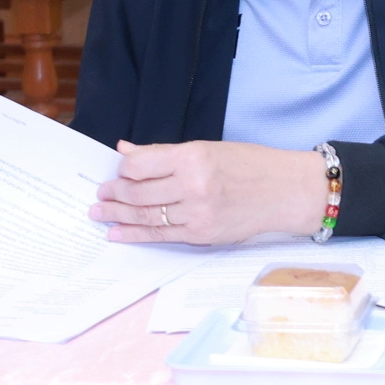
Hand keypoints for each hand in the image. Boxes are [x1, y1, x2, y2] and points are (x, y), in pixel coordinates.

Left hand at [90, 140, 321, 243]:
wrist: (284, 191)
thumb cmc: (249, 164)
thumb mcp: (207, 149)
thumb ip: (164, 153)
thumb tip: (126, 151)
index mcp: (194, 157)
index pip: (140, 165)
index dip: (123, 169)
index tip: (118, 170)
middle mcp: (193, 185)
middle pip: (139, 192)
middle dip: (114, 194)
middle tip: (101, 194)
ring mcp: (197, 213)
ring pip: (146, 216)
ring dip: (118, 216)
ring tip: (100, 213)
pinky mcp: (201, 234)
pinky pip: (161, 235)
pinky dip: (135, 235)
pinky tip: (118, 233)